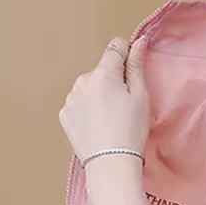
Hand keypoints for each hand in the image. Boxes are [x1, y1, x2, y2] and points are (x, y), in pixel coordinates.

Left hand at [59, 36, 149, 162]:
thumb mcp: (140, 96)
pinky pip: (79, 103)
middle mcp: (82, 81)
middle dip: (112, 80)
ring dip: (99, 94)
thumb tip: (139, 41)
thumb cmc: (130, 130)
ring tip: (111, 118)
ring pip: (89, 87)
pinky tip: (98, 125)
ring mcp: (71, 98)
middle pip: (102, 70)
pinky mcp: (65, 114)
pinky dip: (88, 109)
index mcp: (103, 73)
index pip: (115, 47)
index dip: (127, 55)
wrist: (110, 162)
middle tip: (124, 105)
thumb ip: (136, 65)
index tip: (133, 72)